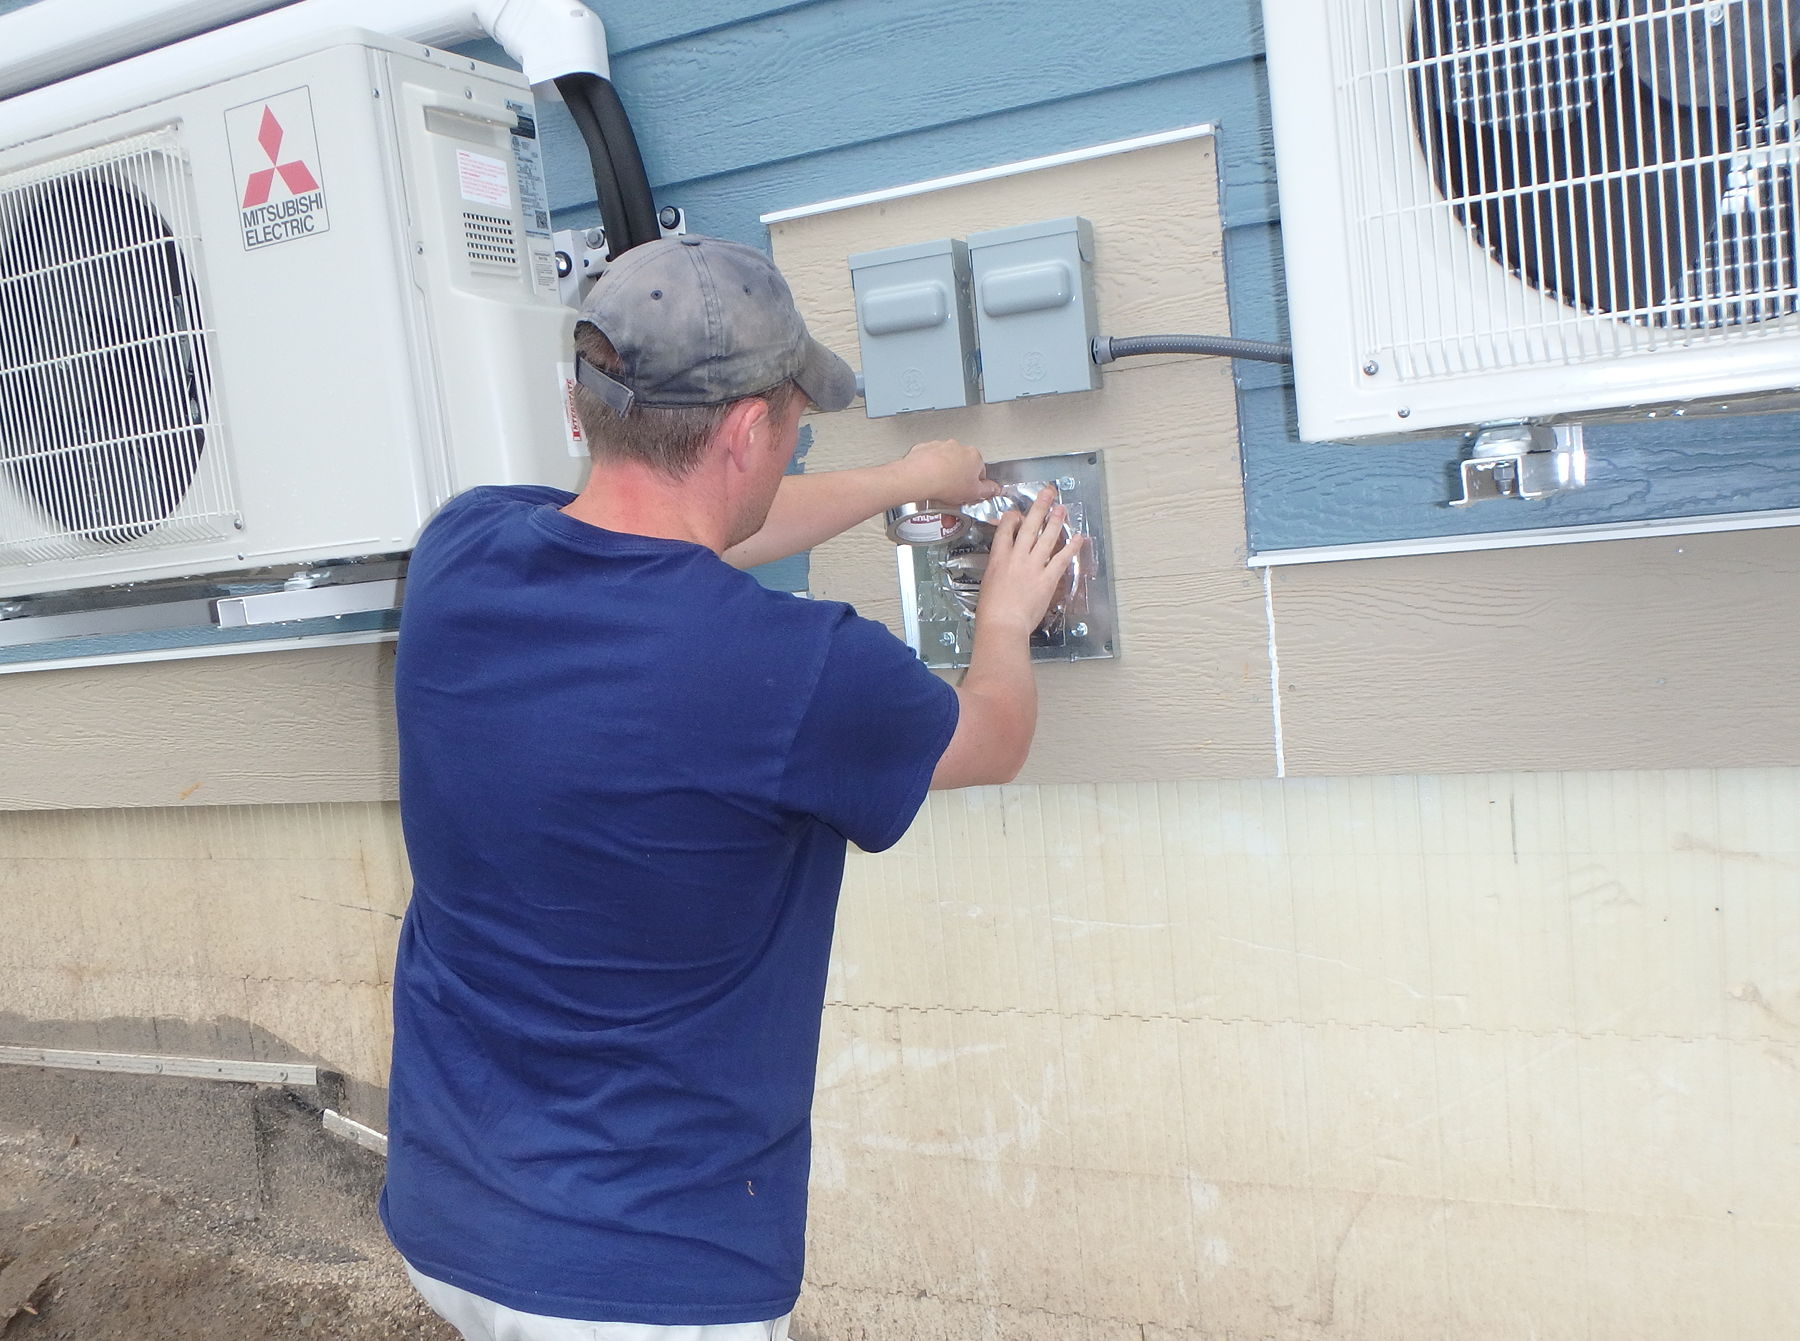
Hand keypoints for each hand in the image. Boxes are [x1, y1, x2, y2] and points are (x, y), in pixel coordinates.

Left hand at [897, 439, 999, 506]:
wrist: (918, 477)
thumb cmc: (945, 483)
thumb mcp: (973, 494)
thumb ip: (988, 490)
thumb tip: (994, 489)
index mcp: (974, 456)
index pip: (980, 472)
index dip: (974, 485)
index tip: (968, 492)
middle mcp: (958, 447)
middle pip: (962, 465)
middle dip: (958, 478)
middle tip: (952, 492)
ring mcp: (940, 446)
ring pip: (945, 462)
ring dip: (944, 472)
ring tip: (938, 488)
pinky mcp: (925, 448)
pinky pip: (929, 460)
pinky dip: (929, 468)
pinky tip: (927, 480)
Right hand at [975, 487, 1082, 636]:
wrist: (1003, 624)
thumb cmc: (991, 610)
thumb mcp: (988, 582)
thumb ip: (998, 569)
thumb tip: (1006, 565)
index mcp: (998, 557)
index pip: (1006, 528)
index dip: (1013, 517)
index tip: (1018, 514)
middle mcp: (1017, 557)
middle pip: (1029, 525)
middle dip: (1040, 506)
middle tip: (1048, 493)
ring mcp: (1034, 566)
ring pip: (1047, 537)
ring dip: (1056, 521)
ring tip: (1062, 509)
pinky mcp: (1047, 579)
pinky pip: (1062, 559)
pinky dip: (1072, 548)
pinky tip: (1078, 538)